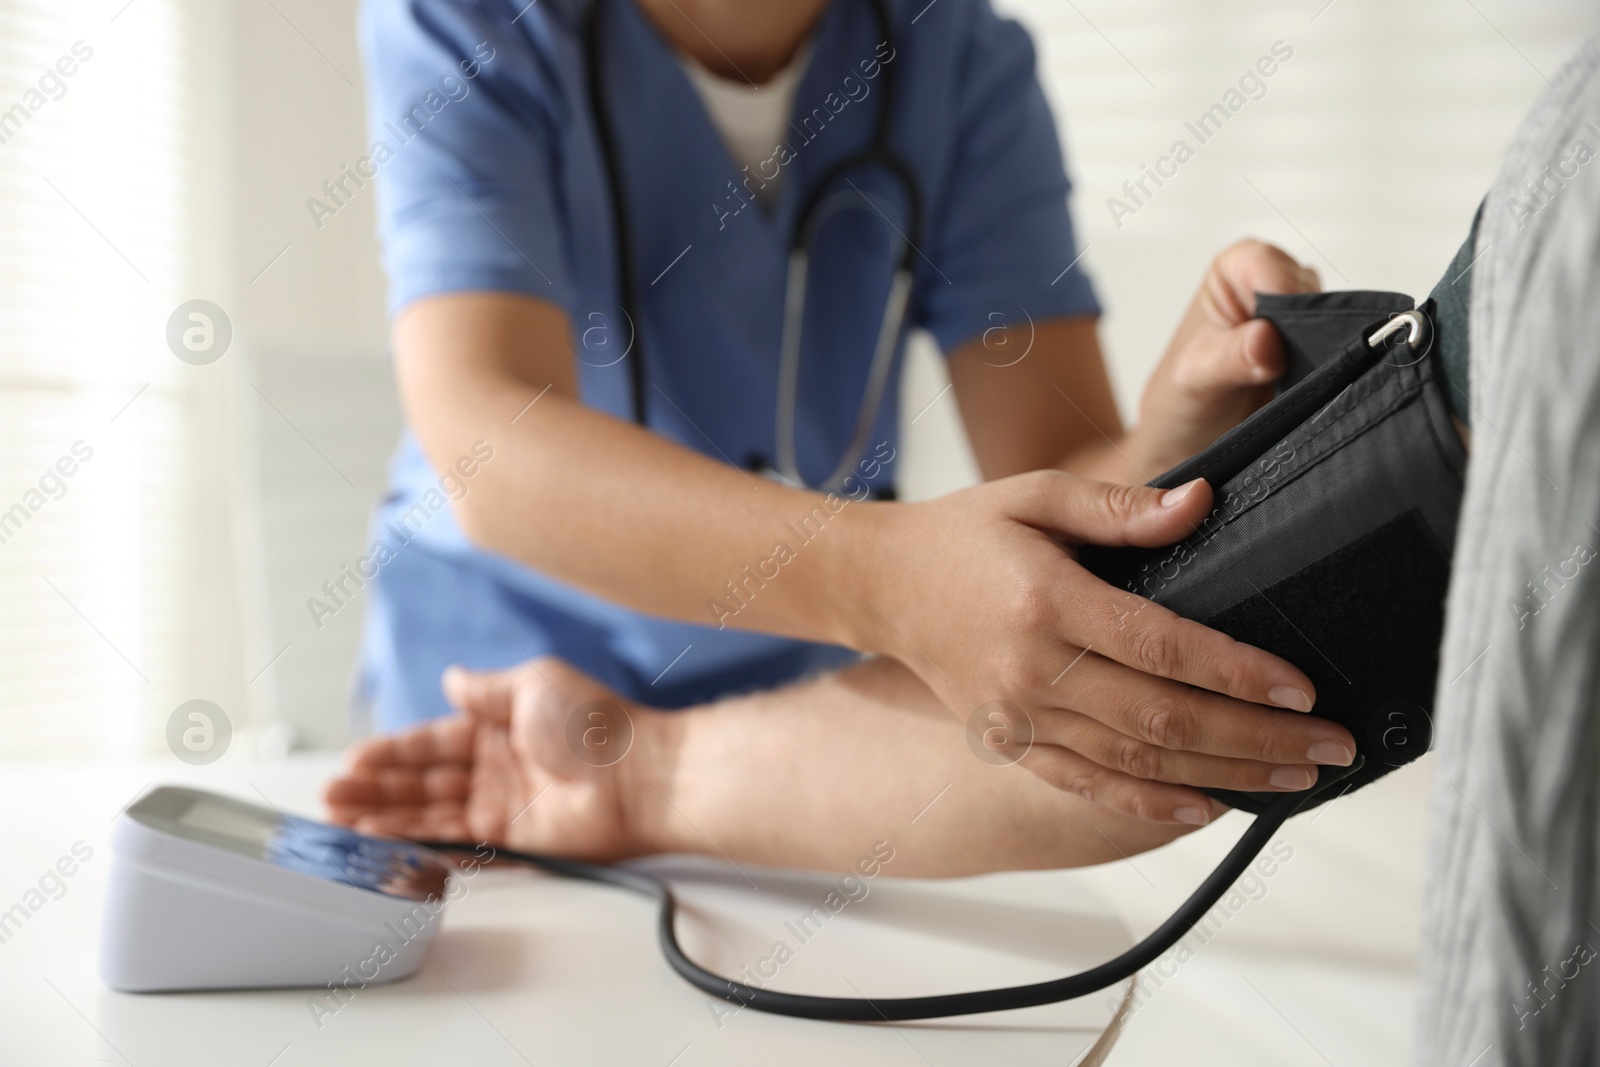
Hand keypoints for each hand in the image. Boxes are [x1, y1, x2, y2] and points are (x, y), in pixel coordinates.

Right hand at [324, 659, 657, 860]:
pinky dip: (416, 842)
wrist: (640, 775)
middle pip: (422, 782)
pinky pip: (454, 843)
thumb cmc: (596, 723)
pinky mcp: (511, 842)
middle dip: (374, 788)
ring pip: (429, 814)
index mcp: (499, 727)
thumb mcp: (534, 683)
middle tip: (330, 796)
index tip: (353, 759)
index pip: (432, 742)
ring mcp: (501, 807)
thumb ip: (486, 689)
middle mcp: (496, 769)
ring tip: (339, 820)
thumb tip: (453, 677)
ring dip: (383, 816)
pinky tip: (383, 842)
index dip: (392, 752)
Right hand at [850, 470, 1354, 824]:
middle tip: (1331, 747)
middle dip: (1256, 738)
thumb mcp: (1037, 494)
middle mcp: (1032, 670)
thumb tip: (1203, 503)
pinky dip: (1148, 804)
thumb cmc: (964, 533)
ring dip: (1223, 775)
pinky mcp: (1010, 742)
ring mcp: (1018, 717)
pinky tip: (1206, 808)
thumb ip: (1121, 507)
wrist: (882, 584)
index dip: (1236, 674)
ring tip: (1295, 779)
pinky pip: (1087, 785)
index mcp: (1045, 601)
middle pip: (1162, 719)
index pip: (1161, 648)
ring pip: (1135, 763)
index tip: (1301, 689)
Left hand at [1130, 240, 1319, 471]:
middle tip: (1294, 367)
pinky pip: (1343, 353)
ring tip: (1297, 386)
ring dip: (1323, 353)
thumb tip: (1266, 341)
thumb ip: (1229, 357)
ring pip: (1333, 323)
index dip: (1280, 292)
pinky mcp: (1320, 353)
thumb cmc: (1181, 402)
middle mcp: (1272, 287)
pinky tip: (1316, 393)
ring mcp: (1300, 321)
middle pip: (1310, 291)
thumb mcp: (1195, 378)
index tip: (1278, 333)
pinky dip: (1333, 372)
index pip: (1269, 263)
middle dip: (1307, 328)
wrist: (1192, 448)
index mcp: (1235, 272)